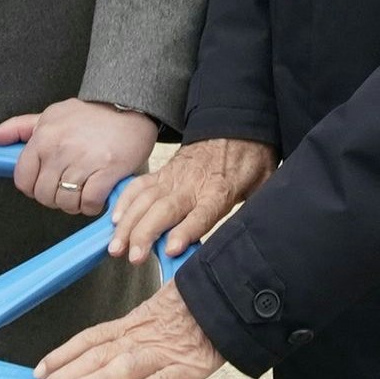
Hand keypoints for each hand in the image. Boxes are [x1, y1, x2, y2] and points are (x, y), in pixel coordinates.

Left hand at [0, 99, 158, 221]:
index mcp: (43, 137)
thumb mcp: (50, 115)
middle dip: (55, 198)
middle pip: (44, 195)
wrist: (130, 106)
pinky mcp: (107, 171)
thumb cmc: (89, 115)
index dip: (34, 187)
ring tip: (84, 190)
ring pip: (66, 203)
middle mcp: (60, 149)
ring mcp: (84, 161)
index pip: (23, 180)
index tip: (47, 183)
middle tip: (69, 187)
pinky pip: (90, 203)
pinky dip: (93, 206)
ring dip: (75, 204)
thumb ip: (17, 128)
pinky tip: (98, 195)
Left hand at [31, 282, 226, 378]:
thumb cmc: (203, 300)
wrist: (237, 295)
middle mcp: (144, 336)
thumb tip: (114, 335)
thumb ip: (139, 323)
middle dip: (64, 374)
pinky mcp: (186, 368)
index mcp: (137, 321)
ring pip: (118, 369)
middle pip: (96, 355)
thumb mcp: (164, 305)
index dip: (63, 353)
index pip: (91, 337)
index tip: (41, 368)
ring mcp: (163, 352)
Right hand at [106, 136, 274, 265]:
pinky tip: (114, 219)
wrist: (235, 122)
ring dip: (128, 223)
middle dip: (145, 233)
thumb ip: (260, 206)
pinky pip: (139, 186)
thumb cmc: (250, 157)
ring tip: (115, 247)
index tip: (171, 248)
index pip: (202, 213)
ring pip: (145, 200)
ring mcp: (174, 177)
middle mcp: (192, 184)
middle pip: (165, 210)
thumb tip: (261, 232)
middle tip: (133, 256)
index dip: (186, 231)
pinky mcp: (163, 173)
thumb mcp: (265, 181)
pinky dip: (124, 201)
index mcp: (220, 189)